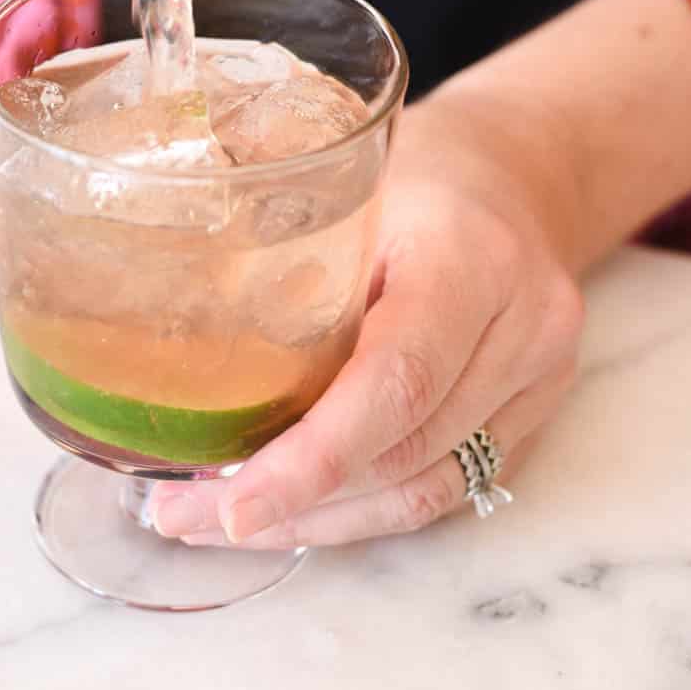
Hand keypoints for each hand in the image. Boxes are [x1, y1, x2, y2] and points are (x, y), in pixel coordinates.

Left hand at [150, 84, 585, 546]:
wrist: (521, 172)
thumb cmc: (419, 168)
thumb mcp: (348, 181)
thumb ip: (280, 250)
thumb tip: (152, 319)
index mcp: (469, 256)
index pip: (396, 380)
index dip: (313, 458)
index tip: (232, 504)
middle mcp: (522, 327)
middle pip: (403, 450)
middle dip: (288, 501)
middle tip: (180, 509)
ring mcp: (537, 380)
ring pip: (423, 488)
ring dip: (316, 521)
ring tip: (213, 519)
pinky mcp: (530, 416)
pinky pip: (443, 488)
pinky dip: (360, 509)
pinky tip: (289, 508)